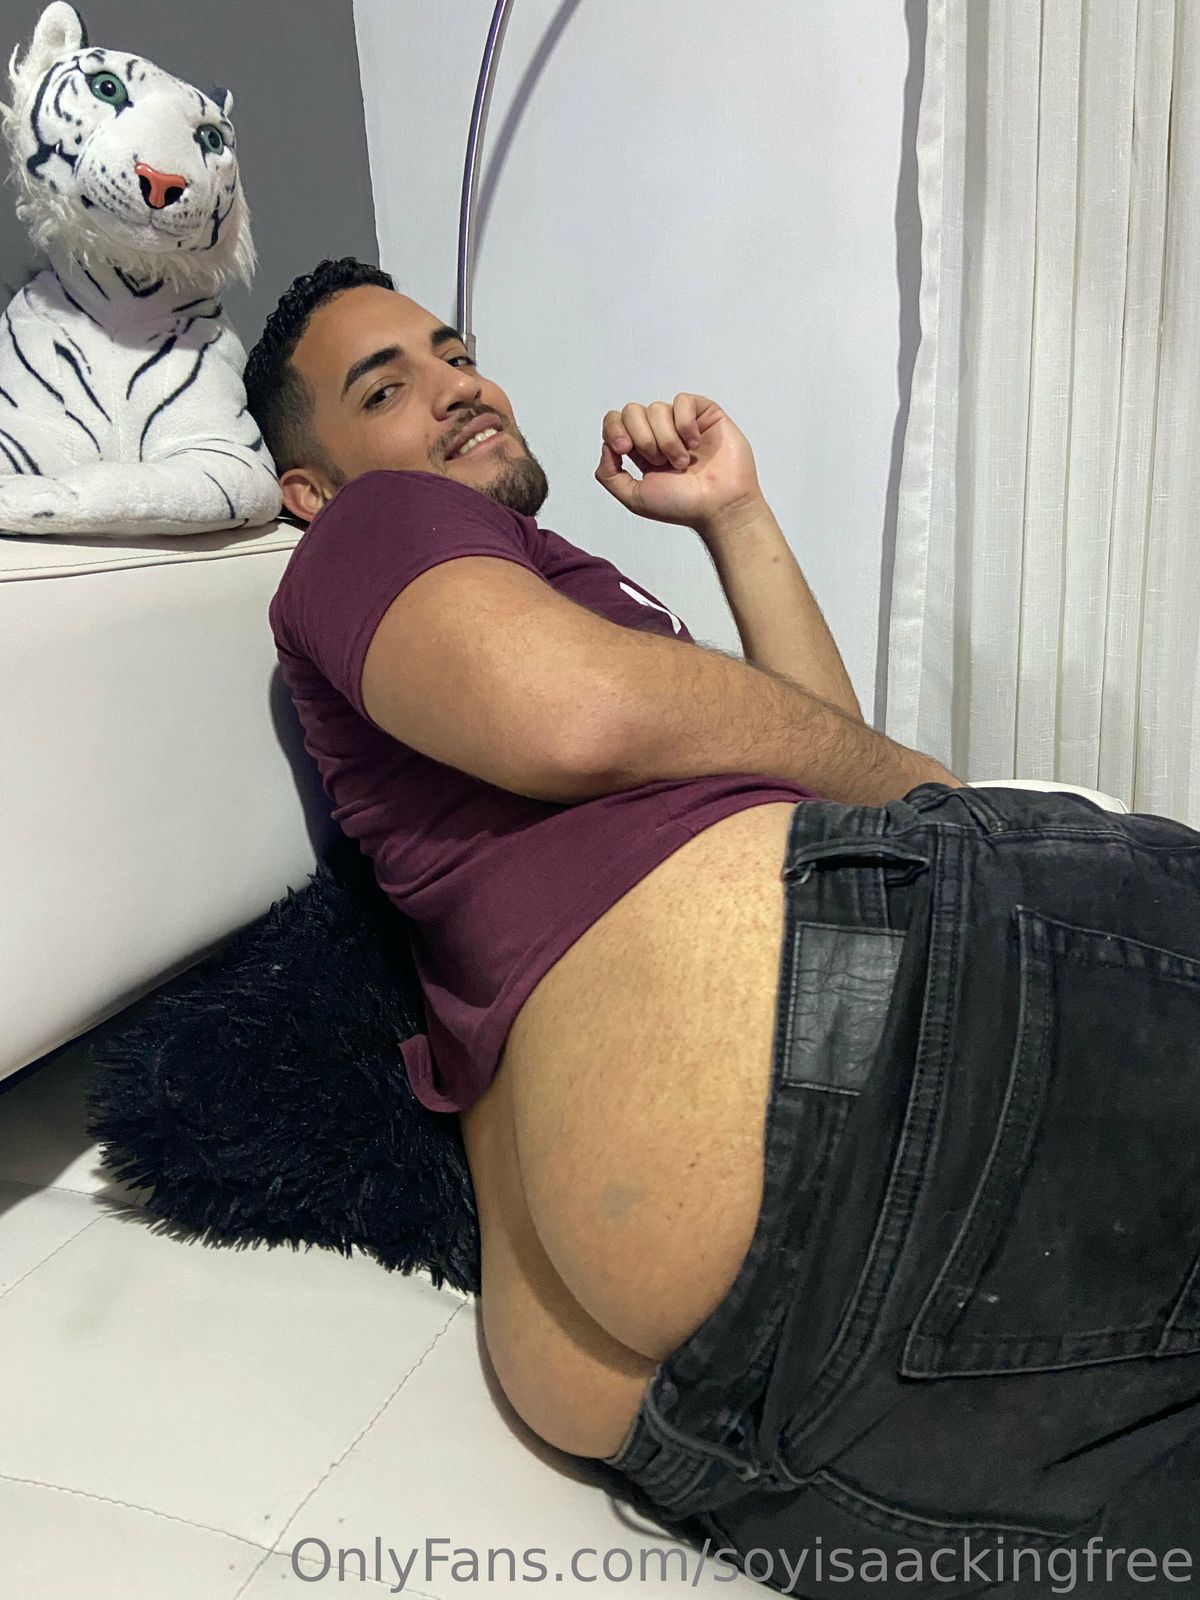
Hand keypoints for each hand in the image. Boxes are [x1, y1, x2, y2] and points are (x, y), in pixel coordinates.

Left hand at [594, 394, 763, 533]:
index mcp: (640, 451)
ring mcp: (682, 423)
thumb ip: (609, 475)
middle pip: (632, 411)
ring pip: (657, 408)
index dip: (614, 429)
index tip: (625, 449)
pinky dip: (685, 423)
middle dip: (643, 438)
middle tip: (661, 462)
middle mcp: (659, 433)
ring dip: (667, 439)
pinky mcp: (704, 414)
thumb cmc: (684, 506)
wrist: (719, 506)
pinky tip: (696, 442)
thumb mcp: (635, 498)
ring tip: (683, 462)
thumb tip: (605, 446)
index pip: (615, 421)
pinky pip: (682, 401)